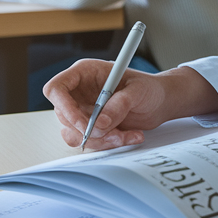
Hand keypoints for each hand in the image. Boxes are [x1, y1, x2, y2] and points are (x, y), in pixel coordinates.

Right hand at [43, 63, 217, 149]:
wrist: (160, 102)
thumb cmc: (149, 88)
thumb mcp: (138, 91)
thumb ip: (119, 104)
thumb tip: (100, 123)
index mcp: (85, 73)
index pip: (56, 89)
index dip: (63, 107)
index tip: (84, 123)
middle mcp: (79, 92)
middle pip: (63, 116)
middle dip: (89, 130)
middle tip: (114, 133)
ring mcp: (83, 111)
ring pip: (75, 134)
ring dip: (101, 140)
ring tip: (127, 135)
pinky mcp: (91, 127)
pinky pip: (90, 141)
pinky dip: (108, 144)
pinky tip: (128, 137)